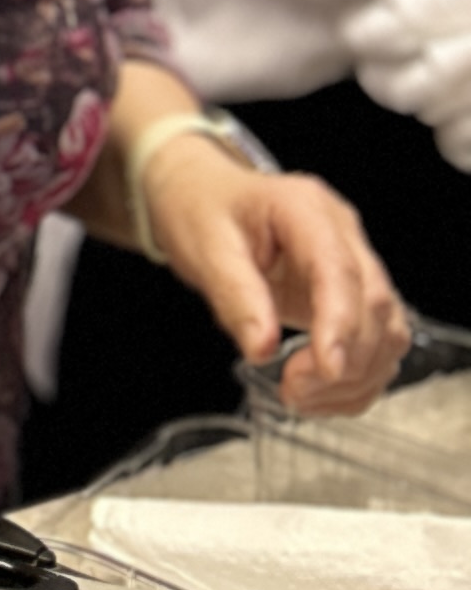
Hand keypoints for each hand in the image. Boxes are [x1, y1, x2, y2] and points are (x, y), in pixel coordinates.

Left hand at [145, 147, 409, 413]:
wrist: (202, 193)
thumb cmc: (201, 209)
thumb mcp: (203, 247)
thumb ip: (234, 295)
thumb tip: (260, 348)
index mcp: (305, 209)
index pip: (339, 271)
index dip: (341, 324)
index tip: (328, 369)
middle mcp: (342, 233)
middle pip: (374, 304)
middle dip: (345, 360)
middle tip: (294, 391)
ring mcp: (353, 263)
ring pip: (387, 330)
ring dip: (356, 376)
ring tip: (300, 396)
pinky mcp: (351, 294)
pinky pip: (377, 343)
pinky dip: (358, 378)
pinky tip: (319, 394)